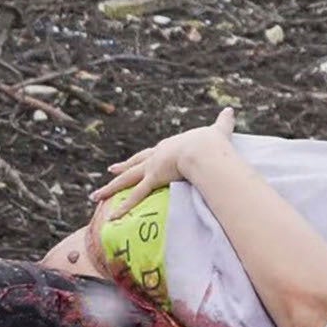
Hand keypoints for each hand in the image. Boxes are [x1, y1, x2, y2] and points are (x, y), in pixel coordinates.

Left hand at [92, 108, 237, 219]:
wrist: (203, 148)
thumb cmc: (211, 141)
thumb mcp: (218, 129)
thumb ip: (223, 121)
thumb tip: (231, 109)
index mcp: (169, 147)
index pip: (152, 153)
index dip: (143, 156)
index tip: (134, 159)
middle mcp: (156, 156)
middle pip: (134, 164)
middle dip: (122, 169)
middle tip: (110, 171)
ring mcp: (152, 168)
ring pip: (127, 181)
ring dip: (110, 189)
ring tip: (95, 196)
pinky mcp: (154, 179)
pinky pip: (136, 197)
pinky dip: (124, 207)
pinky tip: (113, 217)